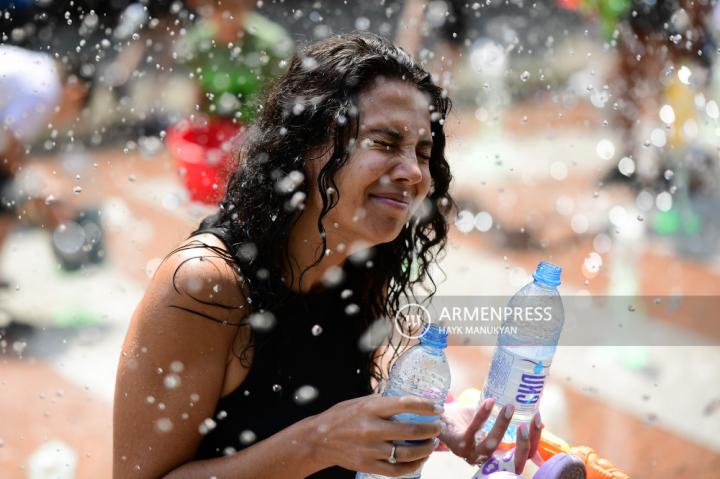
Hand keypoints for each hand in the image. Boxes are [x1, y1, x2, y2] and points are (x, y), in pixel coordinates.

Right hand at [308, 394, 442, 476]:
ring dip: (425, 448)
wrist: (319, 439)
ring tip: (432, 444)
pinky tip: (420, 459)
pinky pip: (398, 469)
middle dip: (430, 429)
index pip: (404, 403)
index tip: (437, 408)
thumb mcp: (361, 402)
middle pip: (411, 430)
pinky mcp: (369, 464)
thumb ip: (383, 402)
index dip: (425, 406)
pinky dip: (413, 465)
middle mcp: (372, 428)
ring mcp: (371, 449)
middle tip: (438, 427)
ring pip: (408, 452)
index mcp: (371, 408)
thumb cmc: (342, 417)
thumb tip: (407, 401)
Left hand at [439, 398, 542, 474]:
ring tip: (509, 407)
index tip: (539, 420)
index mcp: (497, 454)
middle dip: (524, 444)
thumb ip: (509, 420)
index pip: (523, 456)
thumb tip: (539, 416)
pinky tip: (489, 401)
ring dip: (502, 426)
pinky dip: (482, 416)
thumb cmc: (466, 419)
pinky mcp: (458, 444)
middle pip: (513, 462)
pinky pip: (473, 431)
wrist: (438, 415)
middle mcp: (486, 459)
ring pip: (491, 446)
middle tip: (528, 422)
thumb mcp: (492, 420)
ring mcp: (471, 453)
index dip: (533, 441)